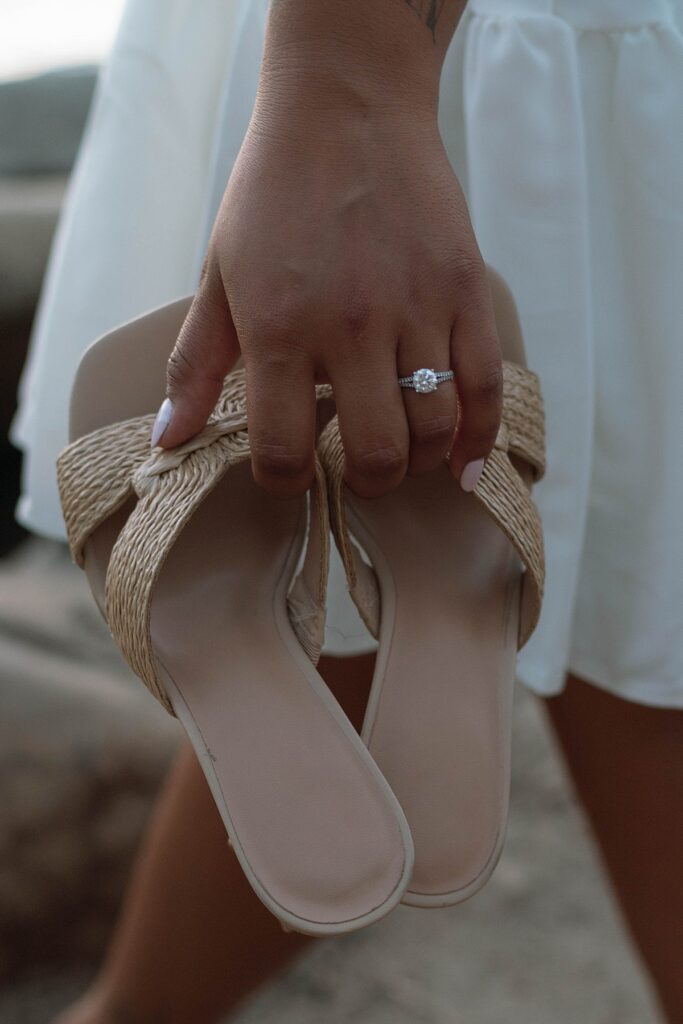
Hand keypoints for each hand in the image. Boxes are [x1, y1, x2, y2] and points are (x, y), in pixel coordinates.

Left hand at [154, 4, 501, 497]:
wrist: (347, 108)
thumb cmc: (272, 195)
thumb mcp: (218, 276)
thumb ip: (193, 366)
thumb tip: (167, 442)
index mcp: (279, 328)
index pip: (285, 450)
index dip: (286, 481)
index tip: (291, 472)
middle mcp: (351, 326)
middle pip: (376, 453)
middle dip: (365, 481)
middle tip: (356, 471)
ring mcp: (417, 308)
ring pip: (433, 426)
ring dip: (417, 461)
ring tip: (402, 455)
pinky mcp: (465, 290)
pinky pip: (486, 385)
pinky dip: (481, 438)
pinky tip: (465, 467)